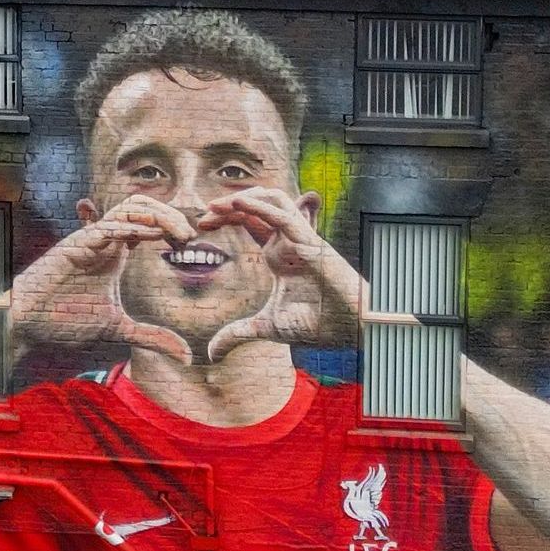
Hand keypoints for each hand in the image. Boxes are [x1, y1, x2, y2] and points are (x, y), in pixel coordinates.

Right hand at [5, 199, 194, 365]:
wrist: (30, 326)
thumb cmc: (65, 321)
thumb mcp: (119, 329)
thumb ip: (152, 337)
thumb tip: (186, 355)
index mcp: (116, 252)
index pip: (148, 222)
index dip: (171, 226)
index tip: (189, 244)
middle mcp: (105, 240)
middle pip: (141, 206)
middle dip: (169, 213)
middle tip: (189, 235)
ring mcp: (90, 240)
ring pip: (127, 208)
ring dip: (155, 215)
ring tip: (177, 232)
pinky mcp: (75, 245)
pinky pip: (106, 227)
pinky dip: (130, 228)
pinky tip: (151, 236)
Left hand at [200, 189, 376, 362]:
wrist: (349, 328)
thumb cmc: (317, 323)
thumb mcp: (266, 328)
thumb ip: (238, 334)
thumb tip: (212, 353)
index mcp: (278, 255)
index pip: (249, 222)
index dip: (225, 218)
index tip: (200, 227)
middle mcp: (288, 241)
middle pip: (257, 206)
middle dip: (229, 206)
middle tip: (203, 216)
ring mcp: (300, 238)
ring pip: (272, 200)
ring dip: (244, 198)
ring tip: (217, 205)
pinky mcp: (310, 241)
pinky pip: (283, 215)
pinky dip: (260, 206)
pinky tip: (238, 203)